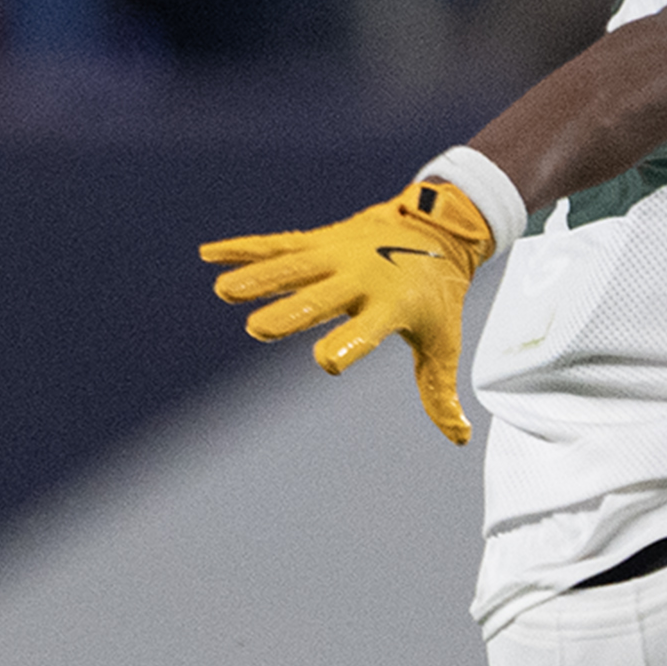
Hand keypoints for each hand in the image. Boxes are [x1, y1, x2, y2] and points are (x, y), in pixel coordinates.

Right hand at [201, 175, 500, 444]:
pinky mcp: (320, 240)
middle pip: (322, 298)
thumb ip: (438, 390)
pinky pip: (277, 244)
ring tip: (224, 291)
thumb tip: (458, 437)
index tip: (326, 362)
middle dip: (292, 312)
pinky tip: (209, 255)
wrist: (437, 228)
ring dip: (258, 277)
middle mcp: (362, 277)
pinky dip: (242, 248)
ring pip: (293, 266)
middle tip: (259, 329)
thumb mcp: (443, 341)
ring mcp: (338, 255)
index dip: (348, 344)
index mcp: (392, 306)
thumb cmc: (437, 295)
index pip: (368, 329)